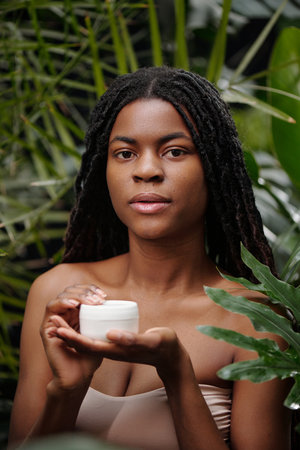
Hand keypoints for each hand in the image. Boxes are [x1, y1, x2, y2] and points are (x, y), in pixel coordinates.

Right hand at [40, 284, 106, 391]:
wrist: (78, 376)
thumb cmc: (92, 356)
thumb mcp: (101, 334)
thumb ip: (106, 322)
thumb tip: (120, 308)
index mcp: (76, 313)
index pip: (80, 290)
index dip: (90, 289)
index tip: (104, 296)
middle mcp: (64, 314)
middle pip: (71, 289)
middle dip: (84, 290)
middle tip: (98, 299)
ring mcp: (54, 320)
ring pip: (61, 296)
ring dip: (75, 296)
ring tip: (88, 302)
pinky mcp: (46, 328)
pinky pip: (51, 309)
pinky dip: (62, 304)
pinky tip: (74, 305)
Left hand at [49, 321, 188, 379]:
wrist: (171, 356)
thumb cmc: (164, 346)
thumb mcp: (151, 341)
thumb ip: (133, 339)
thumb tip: (110, 335)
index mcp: (117, 351)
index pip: (88, 346)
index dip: (71, 338)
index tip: (56, 328)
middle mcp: (113, 351)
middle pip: (84, 344)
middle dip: (66, 334)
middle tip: (51, 320)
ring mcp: (115, 348)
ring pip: (89, 341)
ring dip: (73, 333)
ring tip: (60, 320)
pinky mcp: (118, 344)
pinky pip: (97, 338)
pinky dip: (85, 332)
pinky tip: (82, 321)